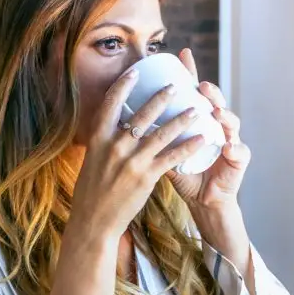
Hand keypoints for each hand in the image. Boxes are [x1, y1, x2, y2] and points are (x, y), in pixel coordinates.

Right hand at [68, 65, 207, 240]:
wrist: (93, 221)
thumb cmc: (90, 193)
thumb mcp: (91, 162)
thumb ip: (103, 144)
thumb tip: (114, 129)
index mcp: (97, 140)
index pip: (110, 106)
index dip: (123, 87)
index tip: (134, 72)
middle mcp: (114, 146)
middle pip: (141, 114)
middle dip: (161, 97)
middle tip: (176, 85)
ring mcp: (131, 161)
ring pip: (162, 133)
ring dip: (182, 119)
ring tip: (197, 109)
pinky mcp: (146, 177)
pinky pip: (172, 157)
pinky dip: (189, 147)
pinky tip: (202, 139)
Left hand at [165, 49, 251, 213]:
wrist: (204, 200)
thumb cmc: (184, 175)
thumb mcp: (163, 153)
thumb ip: (149, 135)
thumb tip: (122, 117)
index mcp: (197, 121)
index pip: (194, 92)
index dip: (190, 73)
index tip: (181, 53)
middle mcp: (216, 125)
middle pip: (214, 102)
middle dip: (209, 91)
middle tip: (200, 84)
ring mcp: (230, 140)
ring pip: (230, 121)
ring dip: (224, 114)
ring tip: (215, 111)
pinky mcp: (239, 160)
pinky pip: (239, 152)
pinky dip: (234, 148)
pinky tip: (228, 146)